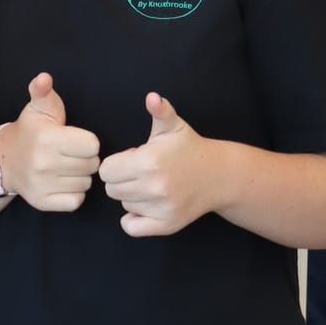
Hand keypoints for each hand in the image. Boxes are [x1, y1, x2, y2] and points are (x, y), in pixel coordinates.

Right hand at [0, 73, 100, 211]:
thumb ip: (43, 92)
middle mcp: (44, 163)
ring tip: (65, 167)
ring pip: (85, 184)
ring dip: (79, 176)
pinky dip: (73, 194)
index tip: (74, 140)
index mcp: (48, 138)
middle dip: (85, 158)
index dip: (87, 142)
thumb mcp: (37, 108)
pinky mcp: (43, 202)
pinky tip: (63, 182)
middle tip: (70, 154)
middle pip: (91, 165)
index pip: (92, 145)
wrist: (5, 160)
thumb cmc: (30, 131)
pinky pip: (76, 201)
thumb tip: (44, 78)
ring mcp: (43, 185)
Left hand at [99, 94, 219, 236]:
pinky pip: (131, 227)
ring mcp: (161, 208)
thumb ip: (160, 111)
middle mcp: (153, 187)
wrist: (219, 176)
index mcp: (148, 161)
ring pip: (124, 205)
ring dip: (132, 197)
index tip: (131, 160)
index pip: (106, 171)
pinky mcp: (166, 224)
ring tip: (150, 185)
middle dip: (122, 180)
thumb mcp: (173, 126)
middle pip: (112, 189)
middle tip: (140, 173)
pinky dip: (134, 219)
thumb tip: (152, 97)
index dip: (116, 164)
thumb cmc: (189, 148)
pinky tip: (146, 205)